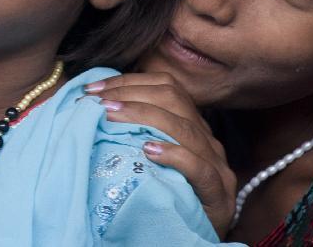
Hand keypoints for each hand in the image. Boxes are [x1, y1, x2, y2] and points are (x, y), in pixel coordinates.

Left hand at [84, 72, 236, 237]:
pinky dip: (174, 155)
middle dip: (131, 95)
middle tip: (97, 102)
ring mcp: (218, 167)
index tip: (92, 88)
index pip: (166, 88)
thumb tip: (92, 105)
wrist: (187, 240)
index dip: (129, 82)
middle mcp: (208, 140)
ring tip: (111, 117)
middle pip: (175, 101)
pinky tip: (149, 150)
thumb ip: (133, 132)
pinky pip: (199, 169)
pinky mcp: (219, 195)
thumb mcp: (147, 159)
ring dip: (143, 117)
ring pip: (185, 129)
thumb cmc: (162, 197)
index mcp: (192, 126)